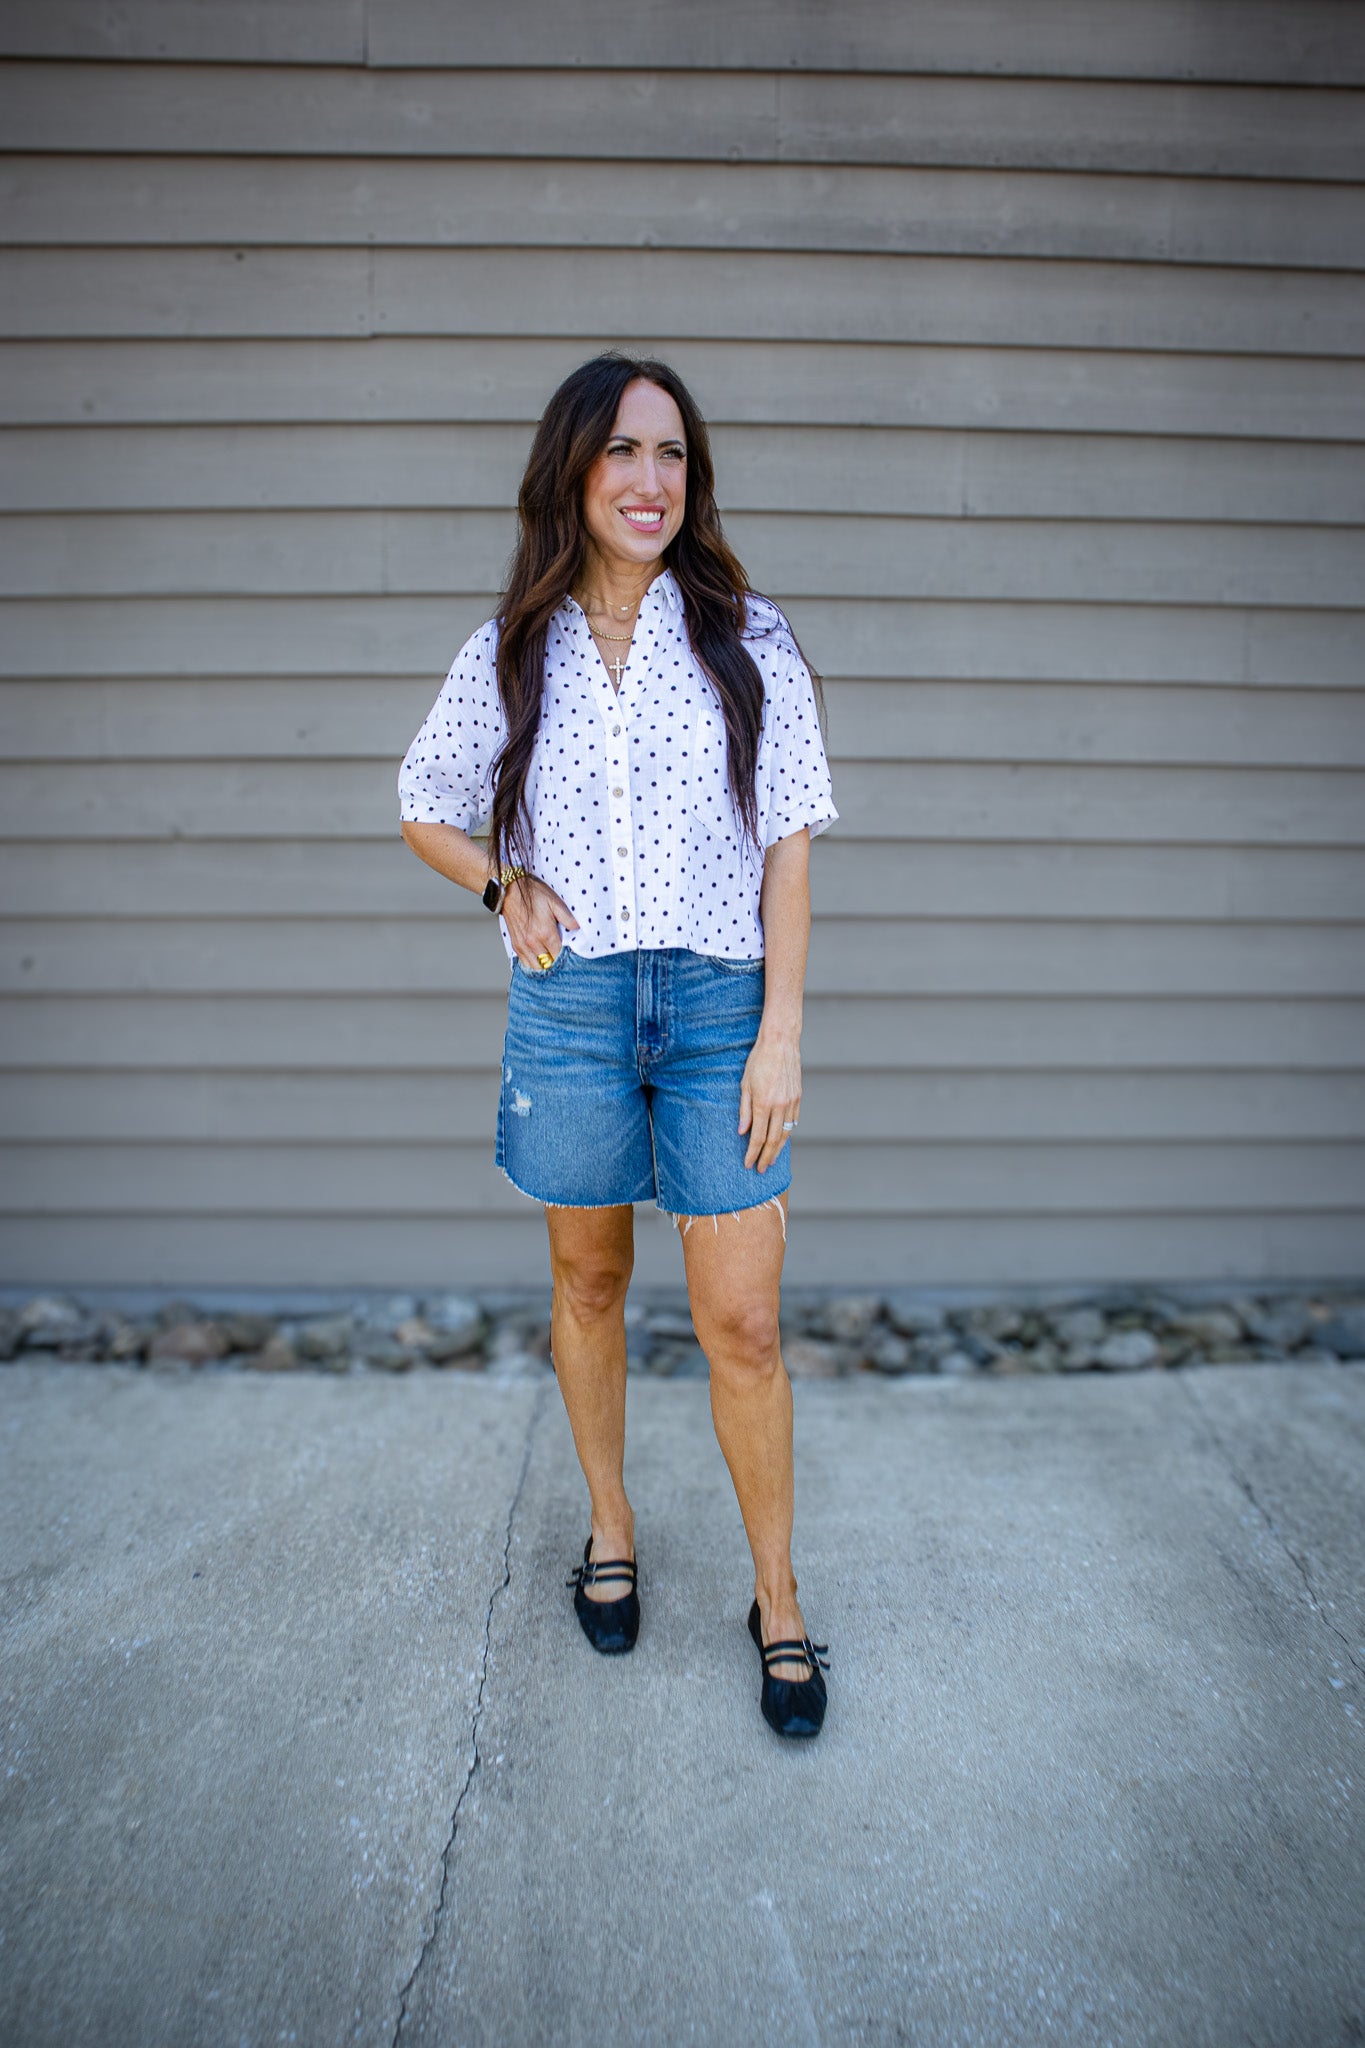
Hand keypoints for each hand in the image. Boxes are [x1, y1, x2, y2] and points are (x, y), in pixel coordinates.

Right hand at [500, 875, 579, 969]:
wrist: (511, 891)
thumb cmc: (533, 895)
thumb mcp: (554, 902)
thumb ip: (567, 917)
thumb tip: (578, 928)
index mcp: (545, 934)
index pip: (559, 956)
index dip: (566, 958)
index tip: (570, 955)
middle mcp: (533, 943)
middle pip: (548, 965)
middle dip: (556, 964)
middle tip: (562, 959)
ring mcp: (523, 946)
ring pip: (536, 968)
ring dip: (545, 966)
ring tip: (552, 961)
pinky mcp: (516, 945)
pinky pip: (526, 963)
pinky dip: (534, 965)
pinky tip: (540, 960)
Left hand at [739, 1029, 800, 1172]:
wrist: (780, 1043)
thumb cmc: (758, 1061)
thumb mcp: (745, 1085)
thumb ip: (744, 1110)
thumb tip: (742, 1132)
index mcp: (763, 1103)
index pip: (758, 1136)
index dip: (752, 1153)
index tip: (748, 1164)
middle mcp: (779, 1105)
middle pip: (773, 1139)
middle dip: (765, 1156)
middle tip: (760, 1169)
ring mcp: (791, 1102)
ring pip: (786, 1133)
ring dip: (778, 1149)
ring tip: (771, 1160)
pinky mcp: (798, 1097)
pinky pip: (793, 1121)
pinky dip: (788, 1133)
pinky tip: (782, 1140)